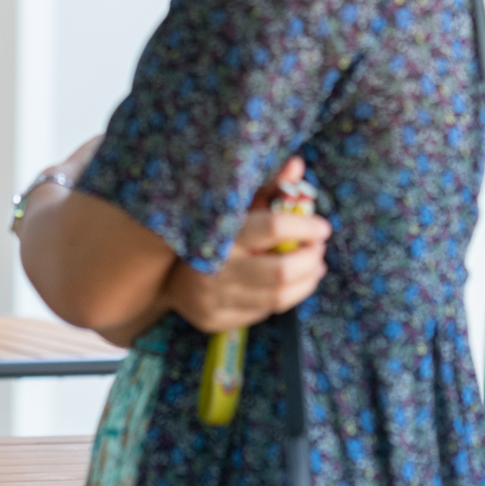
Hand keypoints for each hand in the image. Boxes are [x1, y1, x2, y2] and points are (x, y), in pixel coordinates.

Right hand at [167, 157, 331, 332]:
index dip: (304, 227)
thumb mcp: (233, 206)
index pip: (270, 228)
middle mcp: (213, 268)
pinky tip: (293, 284)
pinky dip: (286, 297)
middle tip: (319, 248)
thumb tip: (297, 165)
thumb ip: (267, 187)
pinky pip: (263, 313)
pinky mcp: (215, 320)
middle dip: (310, 259)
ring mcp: (213, 299)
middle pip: (280, 271)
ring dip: (306, 281)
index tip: (322, 226)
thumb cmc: (209, 232)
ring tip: (315, 266)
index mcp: (219, 232)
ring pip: (278, 298)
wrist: (162, 272)